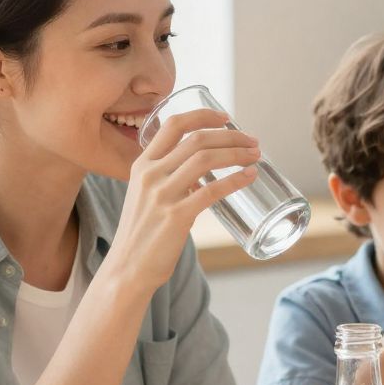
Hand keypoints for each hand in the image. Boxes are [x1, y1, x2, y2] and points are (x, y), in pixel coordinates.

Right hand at [103, 107, 261, 293]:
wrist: (127, 268)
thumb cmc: (143, 234)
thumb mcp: (147, 197)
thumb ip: (169, 181)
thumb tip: (203, 176)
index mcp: (142, 165)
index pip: (173, 125)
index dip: (202, 116)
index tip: (226, 117)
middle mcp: (150, 174)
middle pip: (196, 139)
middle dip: (231, 135)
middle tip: (253, 141)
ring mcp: (162, 195)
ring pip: (205, 159)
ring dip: (237, 154)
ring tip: (256, 156)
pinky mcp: (176, 216)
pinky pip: (211, 190)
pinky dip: (235, 180)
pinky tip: (250, 177)